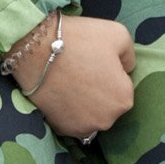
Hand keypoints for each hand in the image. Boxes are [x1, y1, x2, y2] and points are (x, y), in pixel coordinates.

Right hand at [11, 14, 134, 140]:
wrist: (35, 50)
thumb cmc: (78, 40)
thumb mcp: (118, 34)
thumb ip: (130, 56)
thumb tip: (126, 69)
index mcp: (124, 98)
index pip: (122, 86)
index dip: (109, 72)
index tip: (93, 61)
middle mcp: (107, 120)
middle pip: (107, 104)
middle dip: (99, 91)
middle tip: (80, 70)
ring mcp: (83, 128)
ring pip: (90, 115)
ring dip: (84, 103)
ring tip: (68, 82)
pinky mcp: (62, 129)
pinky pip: (71, 121)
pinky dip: (68, 110)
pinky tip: (60, 93)